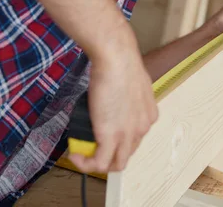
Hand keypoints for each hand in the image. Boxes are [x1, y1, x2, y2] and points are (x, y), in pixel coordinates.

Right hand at [68, 23, 157, 172]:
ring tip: (79, 153)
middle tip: (86, 144)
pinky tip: (74, 155)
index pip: (135, 140)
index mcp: (149, 115)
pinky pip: (100, 164)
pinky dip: (86, 164)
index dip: (117, 142)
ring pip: (115, 164)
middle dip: (106, 153)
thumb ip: (125, 96)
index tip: (99, 134)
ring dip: (95, 163)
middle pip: (126, 153)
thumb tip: (111, 98)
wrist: (116, 58)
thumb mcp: (129, 84)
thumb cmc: (120, 62)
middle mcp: (142, 128)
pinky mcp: (111, 137)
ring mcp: (128, 135)